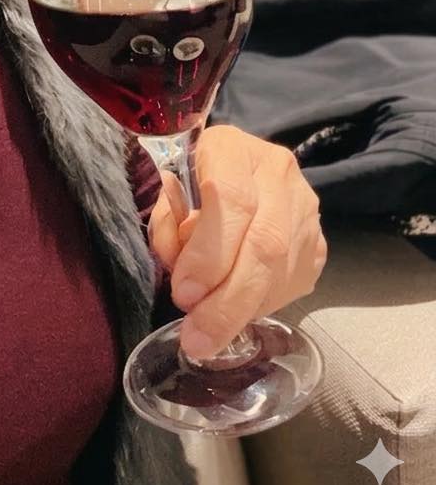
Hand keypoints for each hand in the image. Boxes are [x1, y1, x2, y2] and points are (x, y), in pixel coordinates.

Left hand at [147, 125, 327, 359]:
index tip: (184, 291)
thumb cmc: (190, 181)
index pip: (230, 197)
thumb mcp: (167, 193)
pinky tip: (238, 314)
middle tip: (198, 337)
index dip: (208, 252)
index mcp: (232, 147)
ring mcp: (305, 205)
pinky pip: (294, 282)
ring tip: (211, 334)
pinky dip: (261, 306)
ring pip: (283, 267)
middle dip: (228, 300)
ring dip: (244, 310)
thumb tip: (184, 277)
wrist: (236, 167)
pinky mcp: (317, 238)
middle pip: (265, 242)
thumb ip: (169, 227)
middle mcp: (277, 171)